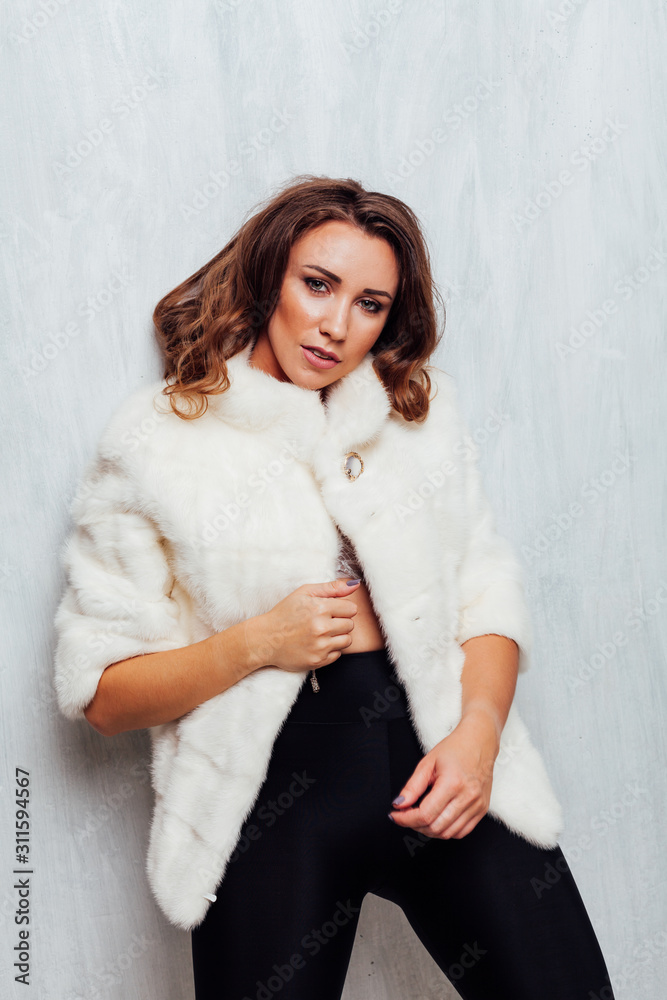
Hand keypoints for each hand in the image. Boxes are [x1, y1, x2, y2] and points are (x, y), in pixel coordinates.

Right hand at [247, 579, 359, 672]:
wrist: (265, 639)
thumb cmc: (285, 613)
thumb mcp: (304, 593)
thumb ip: (332, 588)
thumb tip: (355, 585)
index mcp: (320, 608)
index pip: (351, 609)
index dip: (342, 609)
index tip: (330, 610)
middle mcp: (322, 628)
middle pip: (350, 625)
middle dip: (340, 622)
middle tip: (324, 622)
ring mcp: (320, 646)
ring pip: (347, 640)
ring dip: (338, 636)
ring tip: (322, 633)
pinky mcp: (317, 661)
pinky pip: (338, 654)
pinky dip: (330, 649)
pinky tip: (317, 643)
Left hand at [387, 710, 498, 839]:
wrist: (480, 742)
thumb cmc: (455, 749)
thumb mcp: (428, 762)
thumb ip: (412, 786)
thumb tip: (400, 804)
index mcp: (453, 783)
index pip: (425, 814)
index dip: (406, 819)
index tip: (396, 815)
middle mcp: (468, 797)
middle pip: (436, 827)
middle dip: (415, 826)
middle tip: (406, 816)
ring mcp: (477, 805)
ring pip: (448, 833)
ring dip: (430, 830)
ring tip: (420, 818)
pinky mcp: (482, 810)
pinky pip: (462, 832)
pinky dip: (446, 831)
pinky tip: (437, 819)